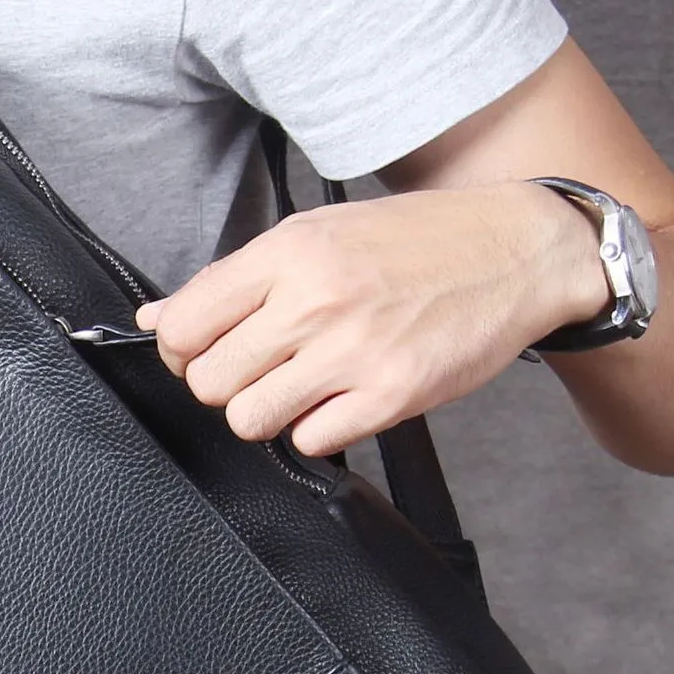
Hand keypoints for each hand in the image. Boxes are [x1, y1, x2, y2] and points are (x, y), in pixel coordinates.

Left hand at [137, 182, 608, 456]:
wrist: (518, 249)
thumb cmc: (415, 242)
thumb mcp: (317, 234)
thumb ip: (232, 279)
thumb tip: (155, 318)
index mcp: (288, 253)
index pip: (182, 327)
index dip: (183, 351)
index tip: (207, 351)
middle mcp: (314, 301)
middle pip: (209, 382)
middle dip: (226, 383)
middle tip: (261, 369)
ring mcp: (353, 351)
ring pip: (249, 419)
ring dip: (267, 411)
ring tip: (301, 385)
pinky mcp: (391, 394)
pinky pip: (310, 440)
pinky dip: (318, 427)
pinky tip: (342, 396)